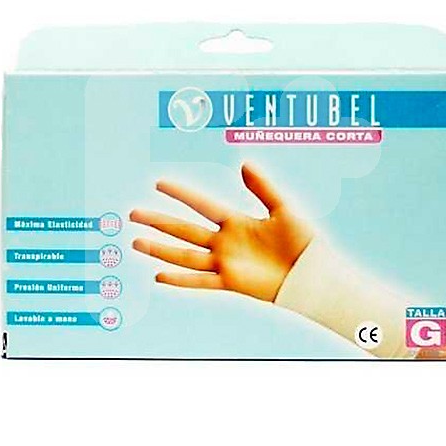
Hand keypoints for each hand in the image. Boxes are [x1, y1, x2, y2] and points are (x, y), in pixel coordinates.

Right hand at [130, 163, 312, 301]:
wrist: (311, 272)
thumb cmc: (302, 239)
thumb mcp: (283, 207)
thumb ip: (262, 186)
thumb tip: (244, 163)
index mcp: (236, 221)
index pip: (202, 204)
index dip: (181, 194)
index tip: (159, 184)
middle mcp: (225, 241)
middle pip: (184, 229)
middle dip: (159, 221)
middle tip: (134, 213)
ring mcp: (225, 262)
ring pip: (185, 255)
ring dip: (160, 248)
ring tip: (136, 242)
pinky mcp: (230, 282)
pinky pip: (200, 281)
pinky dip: (180, 280)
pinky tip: (159, 276)